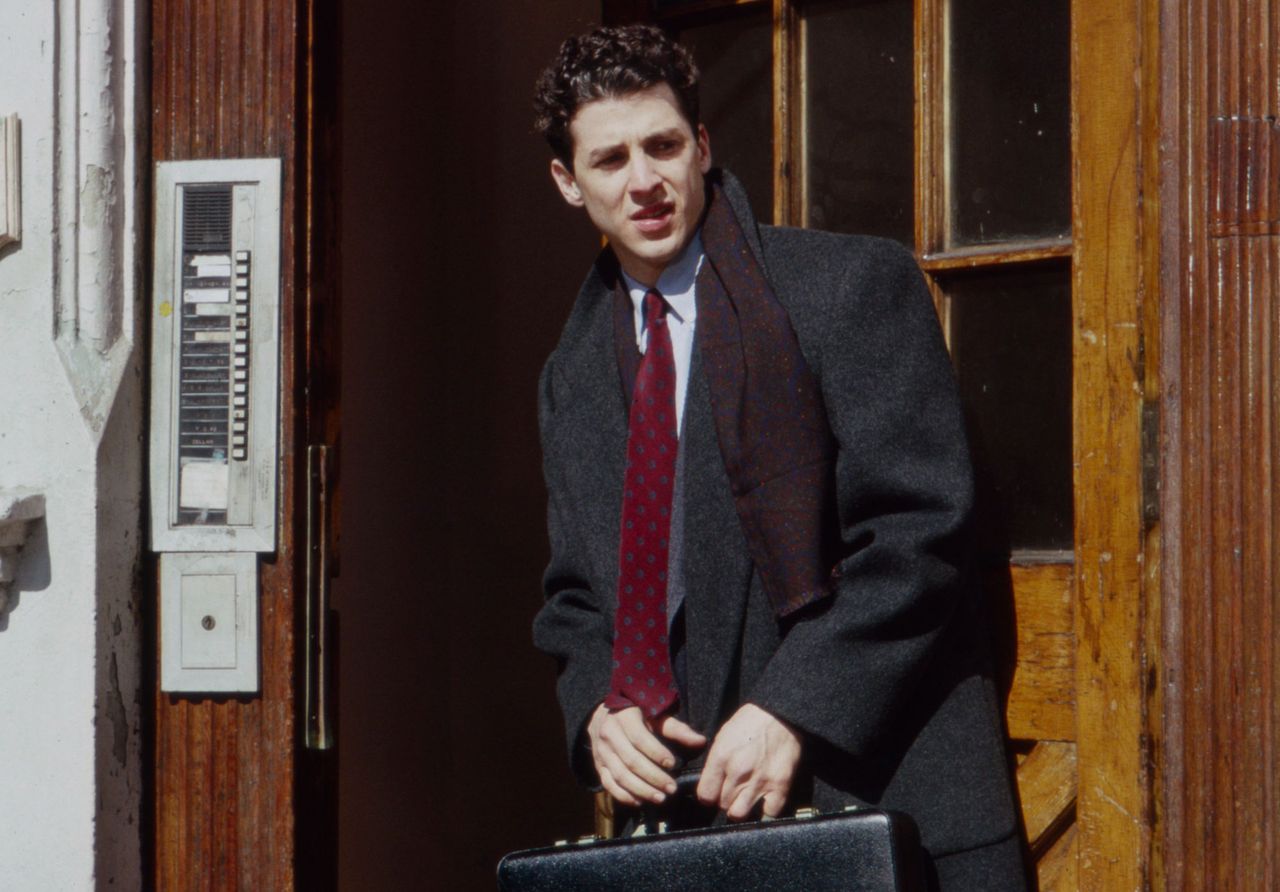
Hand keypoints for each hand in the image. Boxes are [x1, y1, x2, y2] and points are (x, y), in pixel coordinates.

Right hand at [587, 703, 706, 806]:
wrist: (604, 715)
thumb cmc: (636, 714)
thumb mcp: (654, 715)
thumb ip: (676, 728)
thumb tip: (701, 741)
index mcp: (624, 717)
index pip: (640, 739)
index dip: (657, 753)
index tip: (674, 764)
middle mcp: (609, 734)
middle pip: (630, 761)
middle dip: (653, 777)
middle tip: (672, 788)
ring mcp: (601, 751)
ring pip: (619, 775)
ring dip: (641, 790)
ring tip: (660, 798)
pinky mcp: (598, 765)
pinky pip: (608, 784)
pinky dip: (623, 795)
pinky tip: (640, 801)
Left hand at [697, 703, 801, 819]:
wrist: (780, 714)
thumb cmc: (750, 722)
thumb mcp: (723, 736)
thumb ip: (715, 763)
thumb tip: (709, 785)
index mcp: (721, 757)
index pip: (705, 795)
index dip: (708, 796)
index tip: (714, 792)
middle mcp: (738, 772)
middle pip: (723, 805)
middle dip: (725, 799)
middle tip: (733, 790)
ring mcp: (760, 781)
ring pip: (740, 814)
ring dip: (741, 808)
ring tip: (745, 798)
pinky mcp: (780, 786)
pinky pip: (768, 814)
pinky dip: (766, 811)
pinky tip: (764, 801)